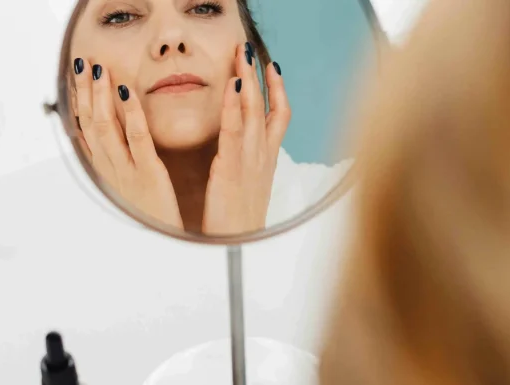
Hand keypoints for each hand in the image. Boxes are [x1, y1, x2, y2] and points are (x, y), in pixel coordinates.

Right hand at [73, 59, 182, 228]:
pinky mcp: (148, 173)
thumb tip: (110, 139)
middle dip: (85, 91)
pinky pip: (137, 139)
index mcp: (107, 171)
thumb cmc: (150, 216)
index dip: (79, 102)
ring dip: (101, 96)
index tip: (75, 77)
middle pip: (91, 123)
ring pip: (106, 128)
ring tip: (99, 70)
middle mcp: (111, 168)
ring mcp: (127, 170)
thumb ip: (120, 162)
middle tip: (82, 62)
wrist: (161, 246)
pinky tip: (127, 93)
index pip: (85, 130)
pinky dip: (130, 114)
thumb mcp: (128, 188)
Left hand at [203, 44, 290, 234]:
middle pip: (267, 105)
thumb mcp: (251, 188)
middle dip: (260, 74)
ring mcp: (249, 160)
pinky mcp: (230, 168)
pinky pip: (233, 129)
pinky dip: (233, 103)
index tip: (273, 67)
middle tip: (250, 48)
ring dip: (247, 78)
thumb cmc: (241, 222)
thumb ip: (251, 165)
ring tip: (241, 54)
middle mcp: (262, 155)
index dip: (277, 89)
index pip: (279, 115)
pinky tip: (230, 83)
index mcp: (267, 159)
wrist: (239, 249)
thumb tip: (248, 153)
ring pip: (253, 110)